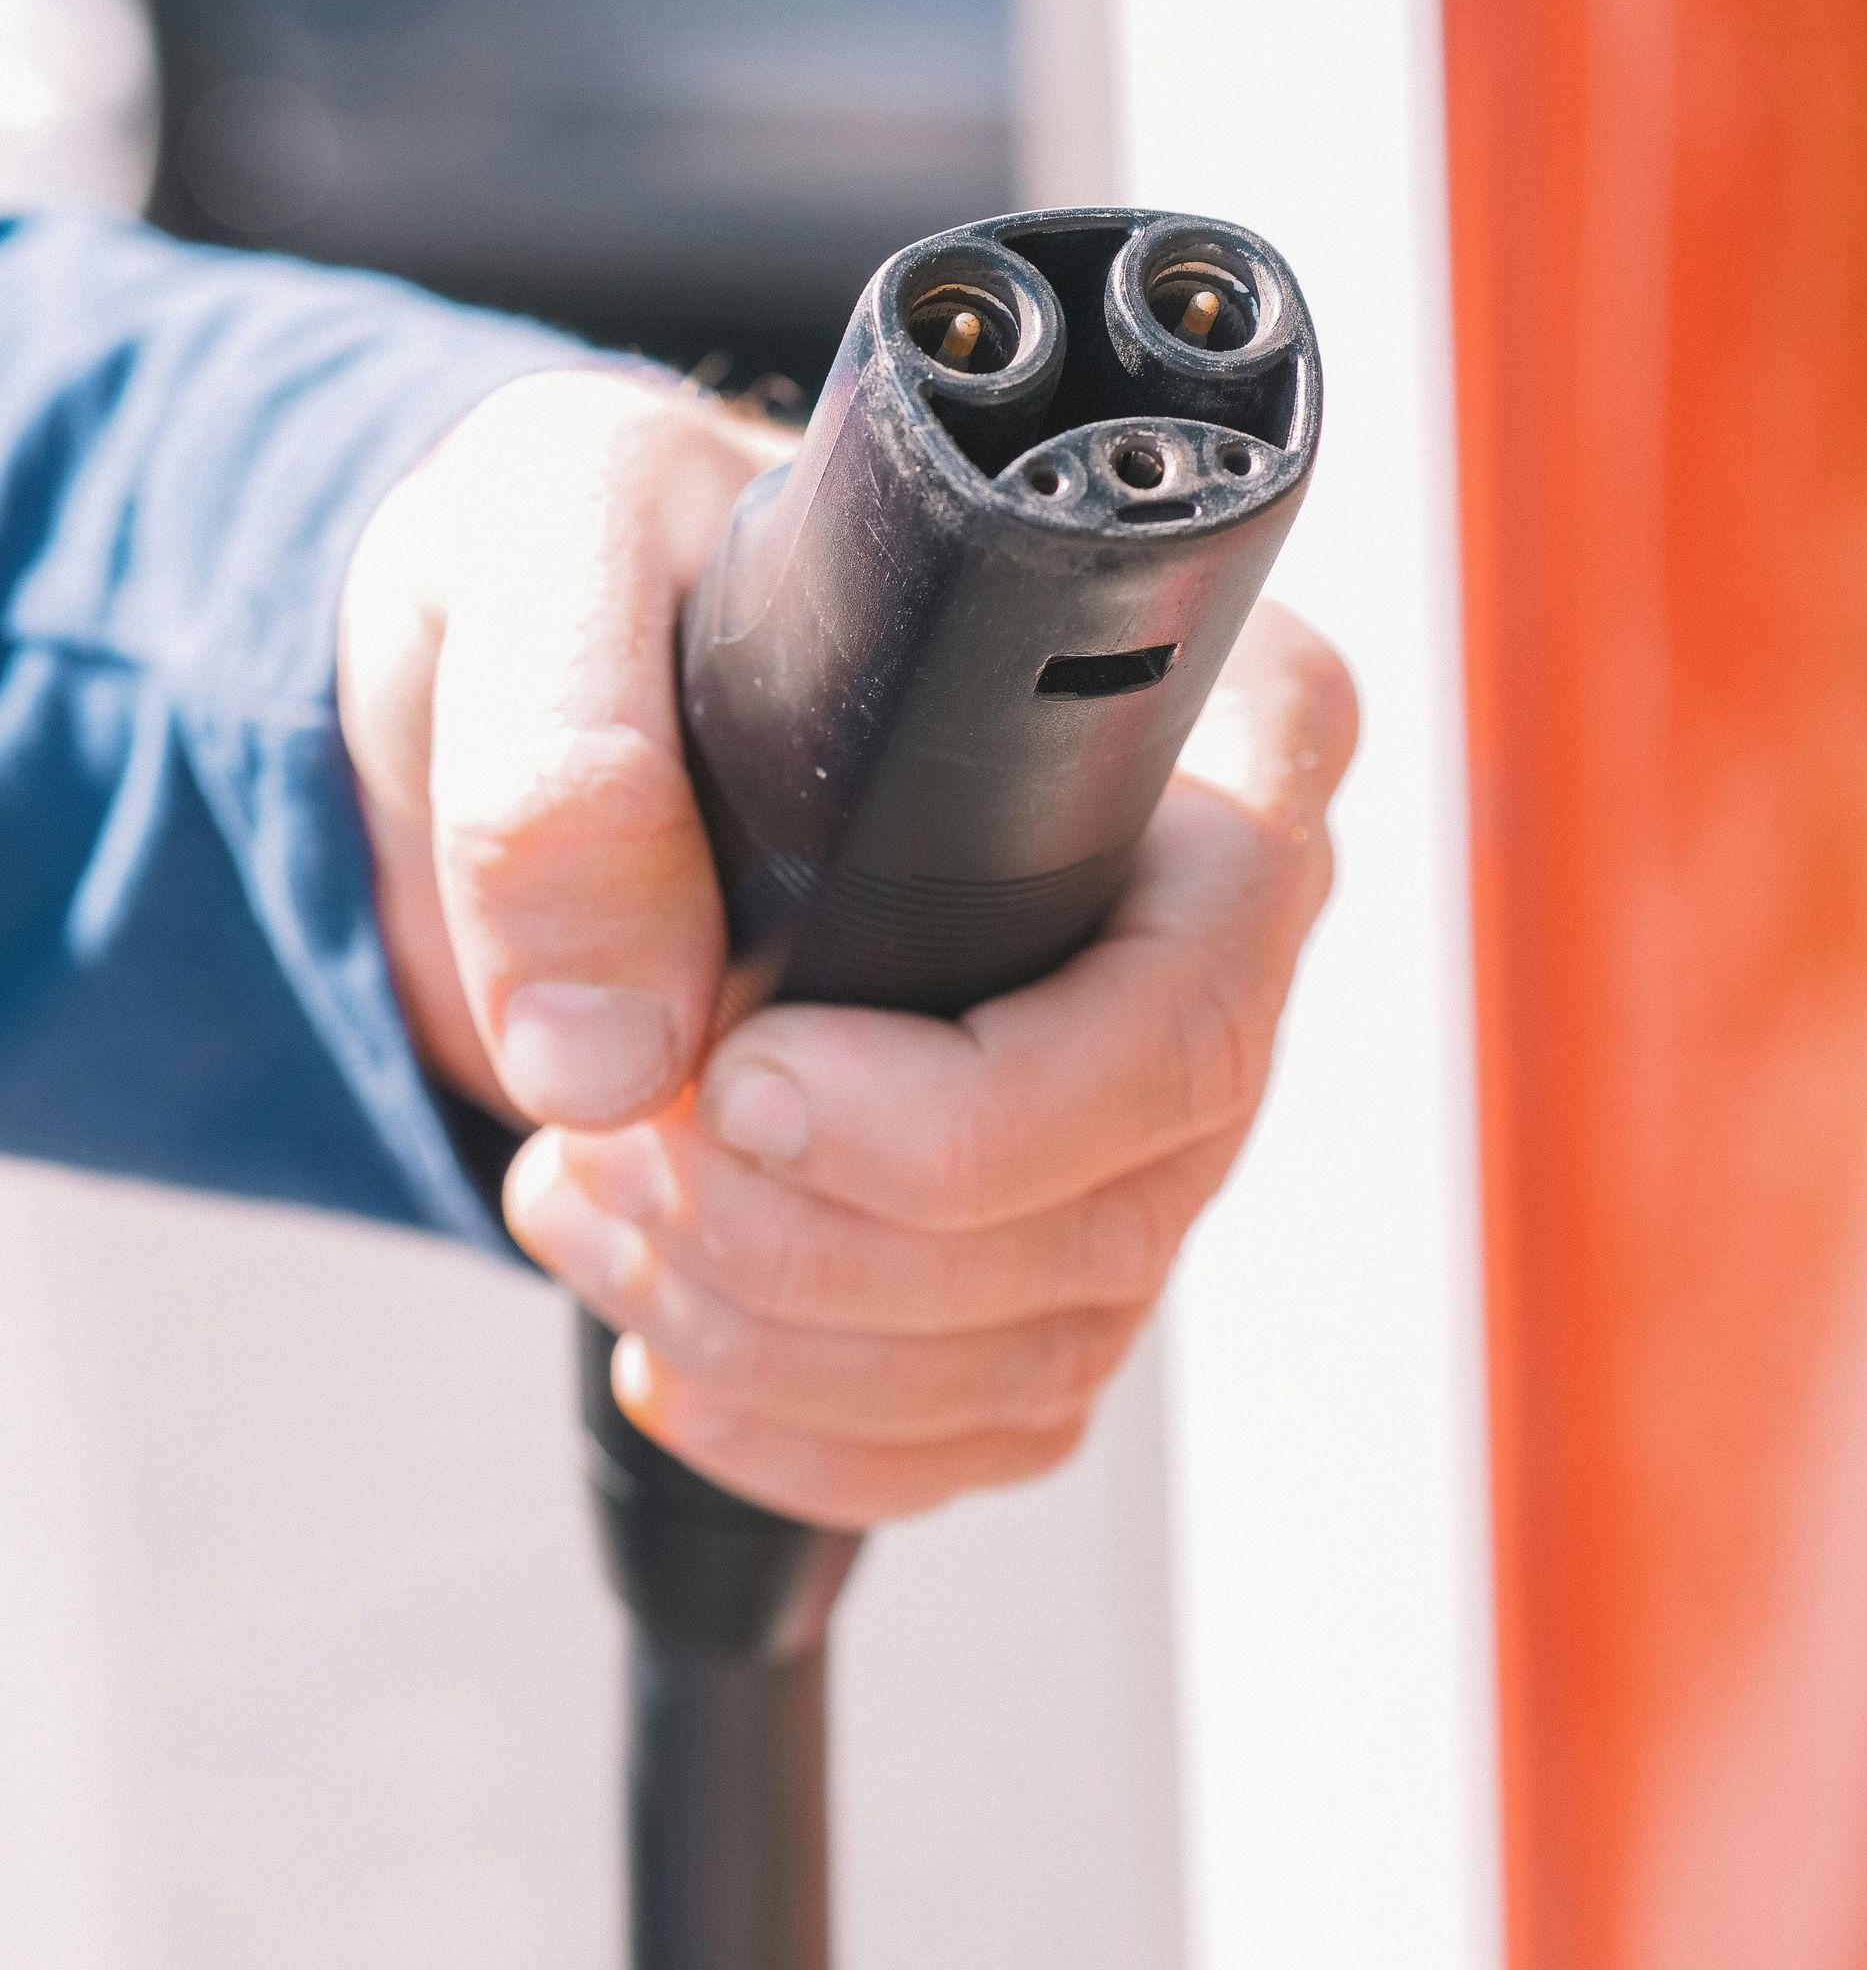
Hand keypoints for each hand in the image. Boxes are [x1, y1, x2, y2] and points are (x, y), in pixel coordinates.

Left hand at [339, 368, 1356, 1528]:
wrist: (561, 705)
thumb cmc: (619, 572)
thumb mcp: (547, 552)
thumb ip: (562, 749)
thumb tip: (615, 1055)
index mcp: (1201, 728)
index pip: (1196, 993)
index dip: (980, 1105)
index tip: (739, 1080)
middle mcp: (1210, 930)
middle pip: (1115, 1200)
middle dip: (823, 1236)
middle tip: (613, 1131)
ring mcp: (1143, 1101)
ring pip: (1049, 1335)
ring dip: (775, 1327)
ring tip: (590, 1186)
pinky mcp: (1050, 1229)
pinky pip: (988, 1422)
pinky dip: (795, 1420)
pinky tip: (657, 1316)